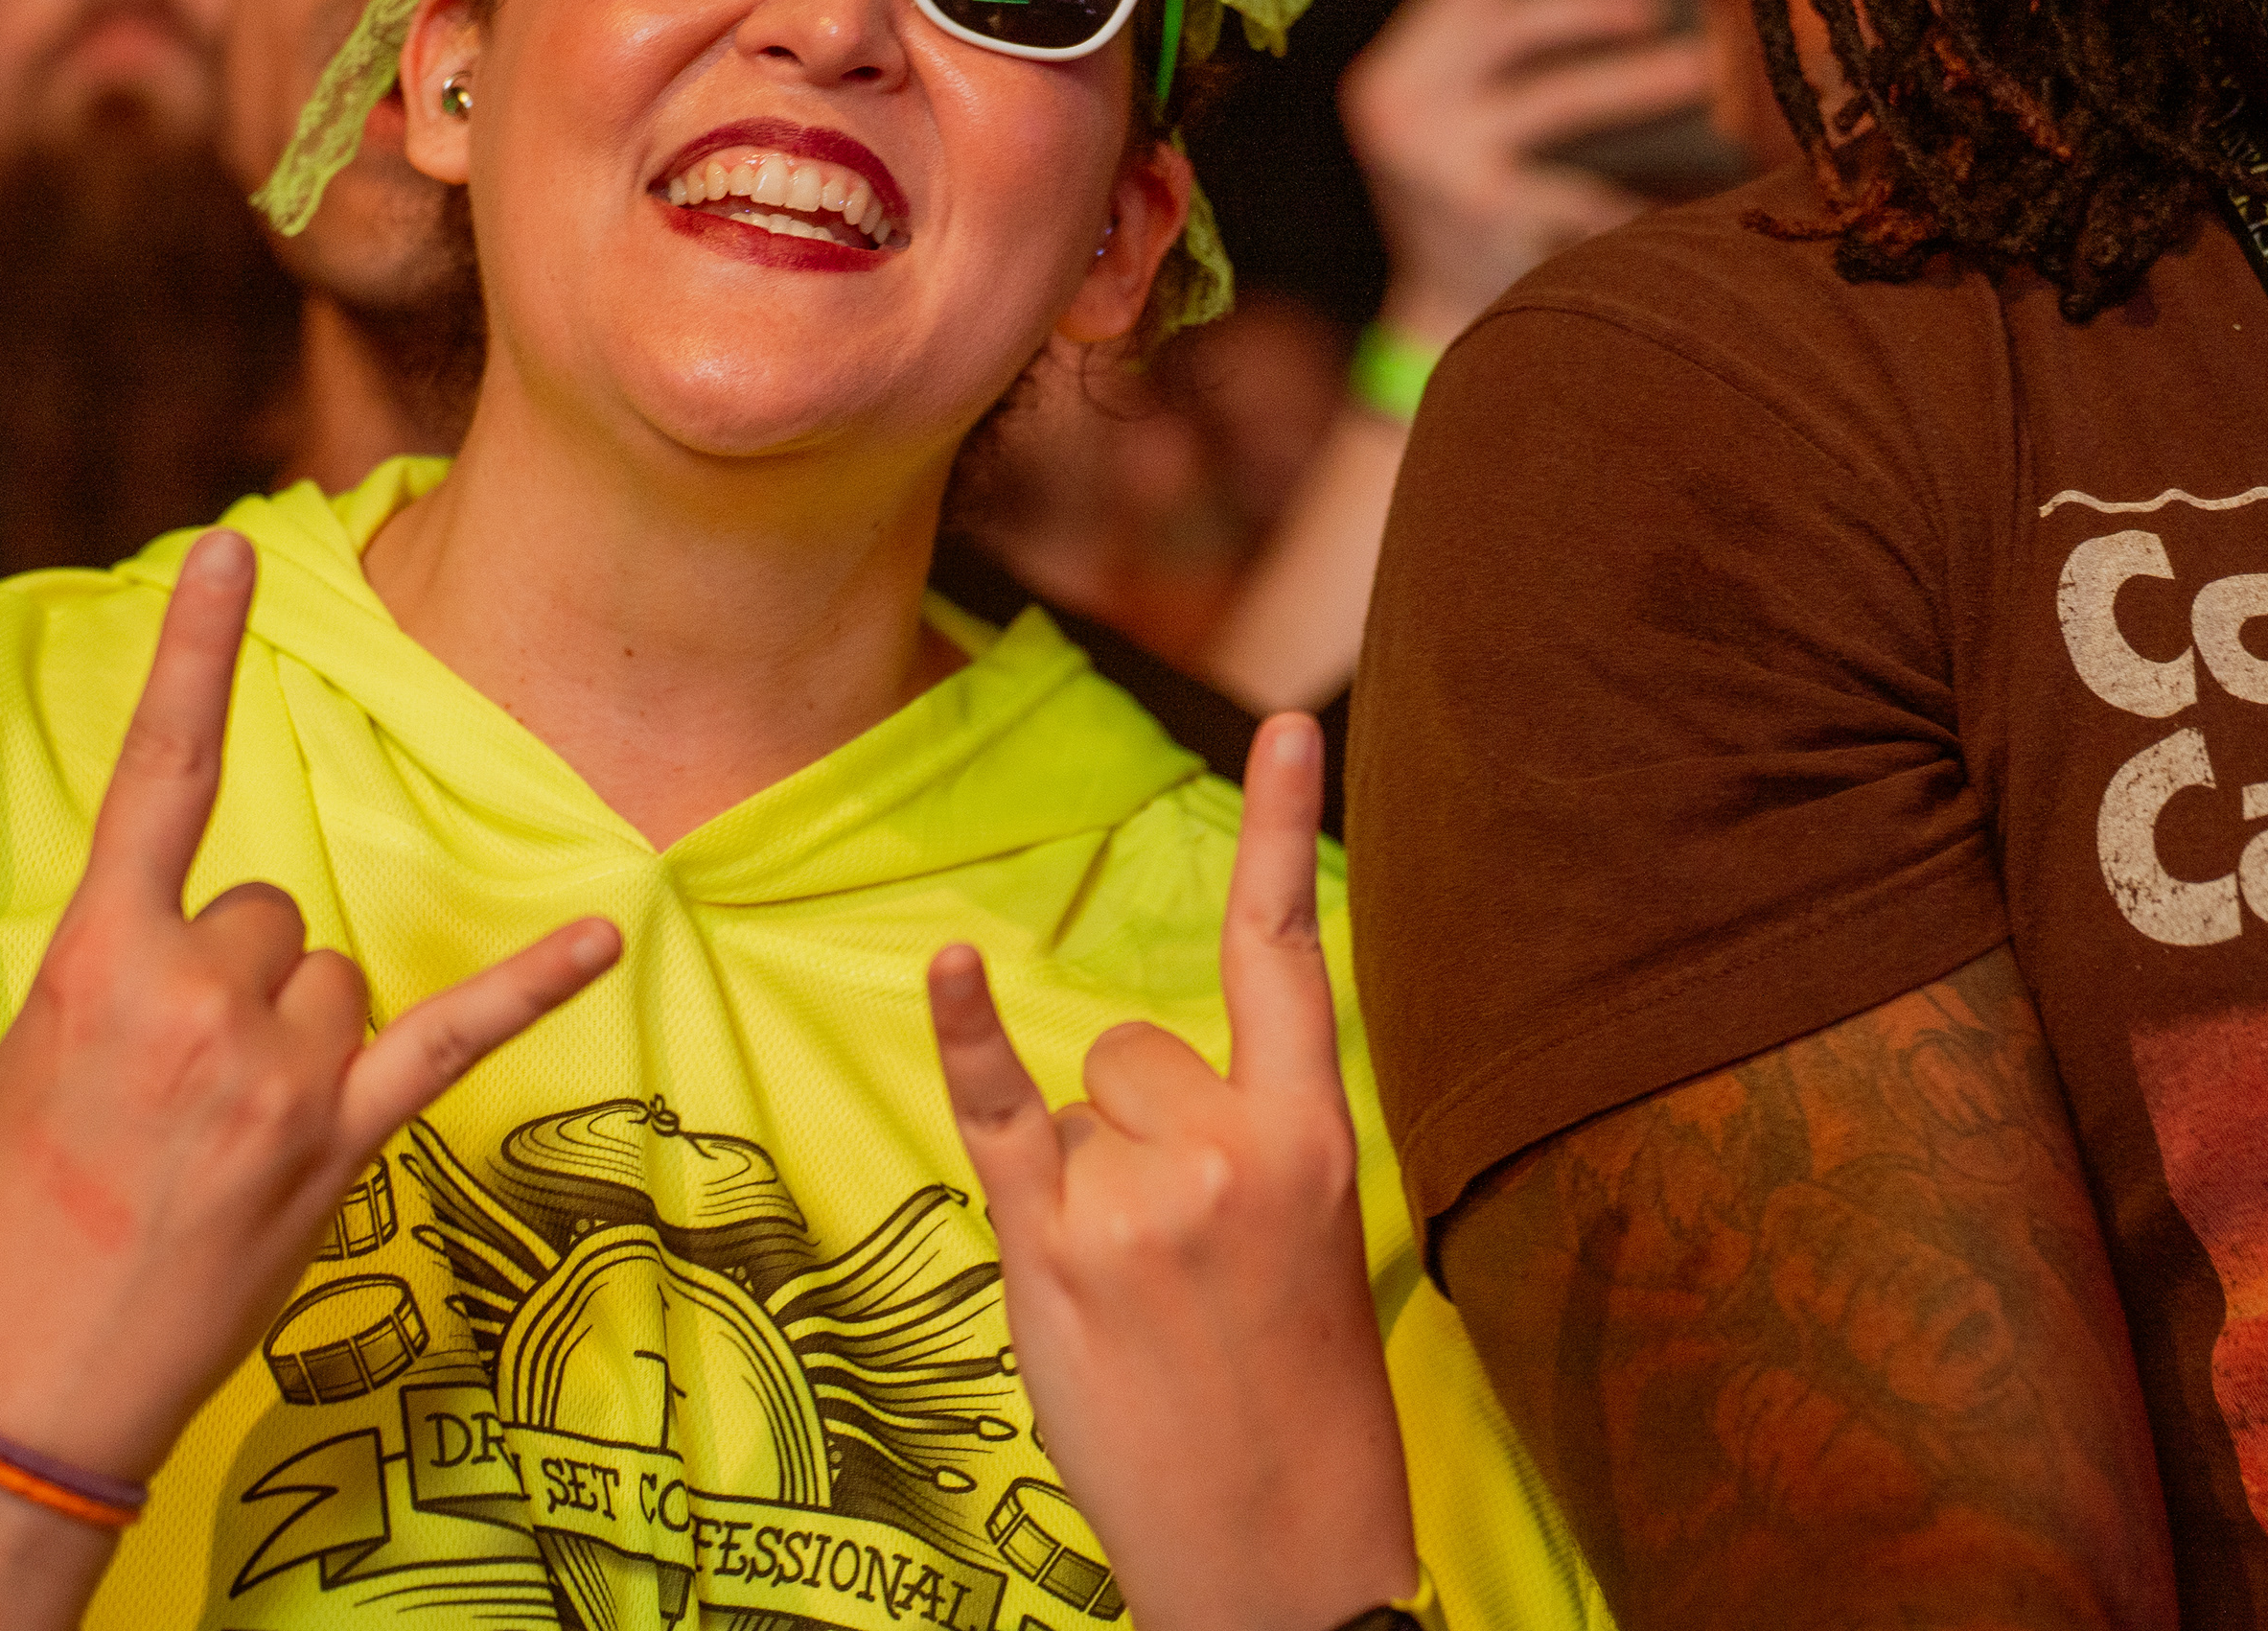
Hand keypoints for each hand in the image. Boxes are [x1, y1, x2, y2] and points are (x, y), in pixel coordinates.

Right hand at [0, 529, 619, 1484]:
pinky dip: (533, 983)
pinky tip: (603, 930)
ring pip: (334, 974)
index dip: (194, 657)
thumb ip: (124, 984)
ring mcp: (278, 1076)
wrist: (7, 1399)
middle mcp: (198, 1001)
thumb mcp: (28, 1072)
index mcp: (94, 965)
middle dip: (233, 979)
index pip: (157, 779)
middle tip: (171, 1092)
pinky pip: (452, 1035)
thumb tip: (201, 963)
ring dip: (298, 1033)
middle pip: (269, 909)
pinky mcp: (339, 1147)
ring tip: (223, 1138)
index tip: (228, 549)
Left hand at [931, 714, 1418, 1630]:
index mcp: (1316, 1144)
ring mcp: (1144, 1196)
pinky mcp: (1060, 1249)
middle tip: (1178, 1268)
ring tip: (1136, 1305)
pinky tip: (951, 971)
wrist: (1282, 1559)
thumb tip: (1125, 1082)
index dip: (1288, 832)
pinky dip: (967, 1039)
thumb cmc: (1293, 1405)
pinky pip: (1000, 1115)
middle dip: (1131, 1137)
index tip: (1287, 721)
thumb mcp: (1310, 1250)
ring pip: (1070, 1114)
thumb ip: (1238, 1147)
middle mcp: (1232, 1149)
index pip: (1292, 956)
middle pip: (1131, 1054)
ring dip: (1076, 1191)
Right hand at [1341, 0, 1713, 347]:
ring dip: (1641, 78)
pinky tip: (1682, 188)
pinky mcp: (1484, 215)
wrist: (1435, 325)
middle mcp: (1403, 108)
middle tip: (1664, 7)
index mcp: (1393, 74)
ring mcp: (1439, 161)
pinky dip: (1635, 189)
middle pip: (1516, 20)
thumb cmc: (1464, 208)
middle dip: (1599, 2)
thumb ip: (1490, 63)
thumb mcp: (1446, 124)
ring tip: (1704, 69)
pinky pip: (1581, 190)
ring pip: (1560, 96)